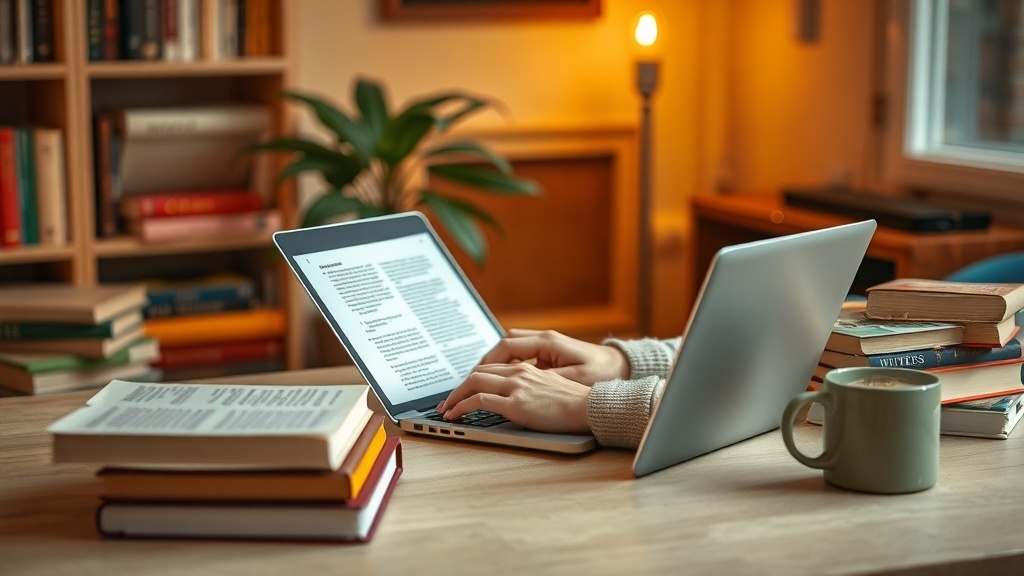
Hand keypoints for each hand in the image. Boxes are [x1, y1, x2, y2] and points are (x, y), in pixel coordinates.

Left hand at [437, 363, 590, 433]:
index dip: (472, 380)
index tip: (462, 392)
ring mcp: (516, 387)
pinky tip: (455, 415)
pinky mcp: (515, 404)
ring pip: (473, 383)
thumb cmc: (575, 403)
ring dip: (454, 397)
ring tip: (445, 410)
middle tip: (446, 401)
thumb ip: (532, 388)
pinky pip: (479, 402)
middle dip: (457, 388)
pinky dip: (462, 406)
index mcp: (527, 369)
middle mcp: (518, 373)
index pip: (490, 369)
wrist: (589, 408)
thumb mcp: (550, 387)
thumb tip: (518, 400)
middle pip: (478, 373)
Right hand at [479, 329, 629, 385]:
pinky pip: (519, 356)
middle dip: (483, 364)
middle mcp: (543, 340)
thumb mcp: (576, 378)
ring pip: (509, 350)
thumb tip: (521, 382)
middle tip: (467, 383)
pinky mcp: (548, 355)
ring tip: (476, 383)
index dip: (487, 363)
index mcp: (548, 342)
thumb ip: (548, 378)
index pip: (506, 346)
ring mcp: (545, 346)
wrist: (622, 366)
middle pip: (502, 346)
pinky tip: (498, 381)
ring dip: (493, 364)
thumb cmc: (603, 372)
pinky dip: (505, 366)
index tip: (472, 378)